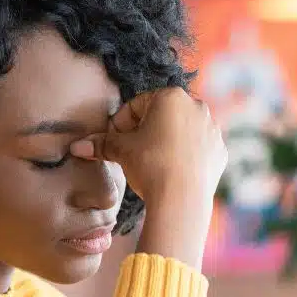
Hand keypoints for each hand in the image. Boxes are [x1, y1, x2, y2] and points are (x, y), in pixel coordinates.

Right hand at [69, 88, 226, 268]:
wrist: (182, 199)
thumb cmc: (151, 166)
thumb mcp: (122, 151)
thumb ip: (101, 144)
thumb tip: (77, 147)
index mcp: (171, 97)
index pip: (137, 105)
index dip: (121, 125)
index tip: (115, 142)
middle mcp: (196, 107)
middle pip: (161, 116)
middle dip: (145, 132)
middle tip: (132, 153)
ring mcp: (212, 129)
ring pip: (181, 131)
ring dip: (166, 142)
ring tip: (153, 164)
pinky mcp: (220, 151)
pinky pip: (197, 148)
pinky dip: (185, 156)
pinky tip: (173, 172)